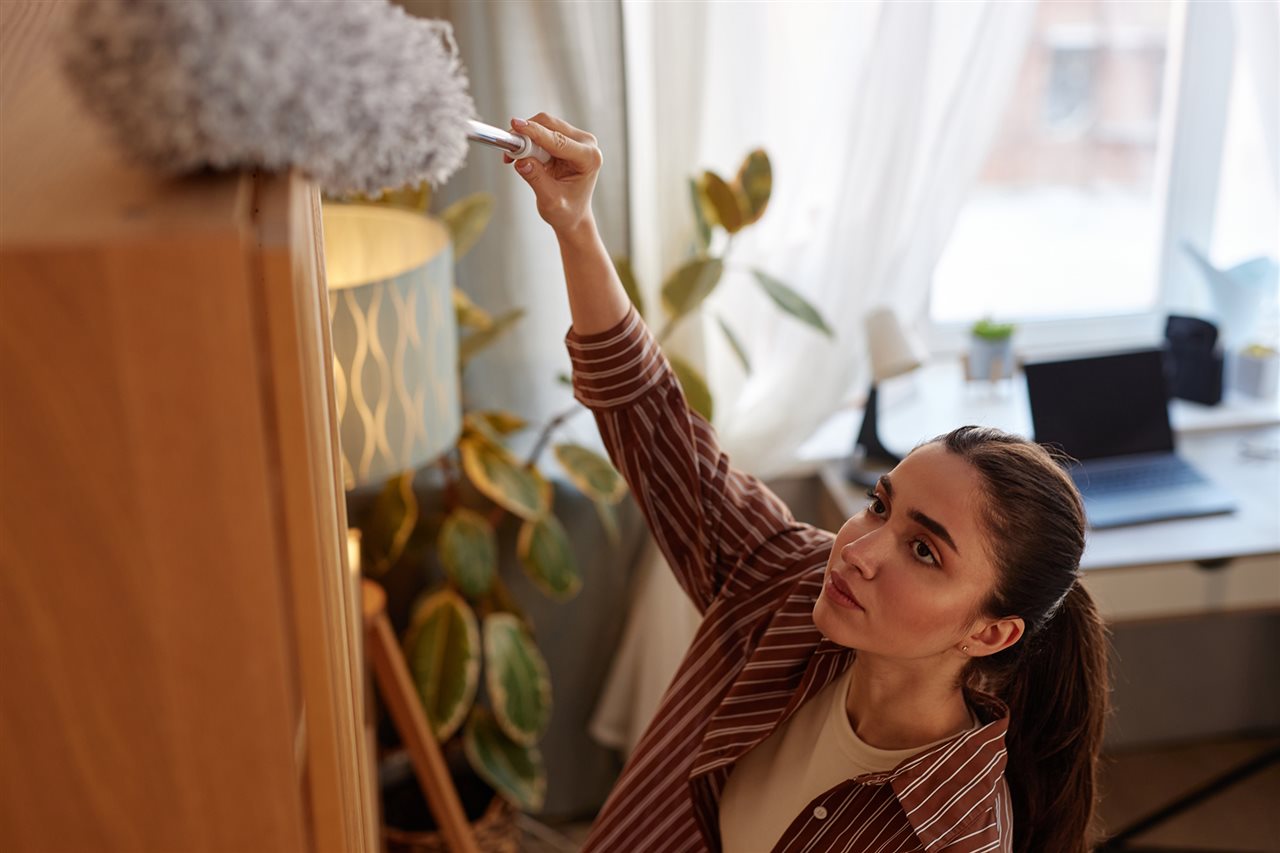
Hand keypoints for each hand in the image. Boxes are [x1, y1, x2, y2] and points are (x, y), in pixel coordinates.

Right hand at [504, 113, 602, 240]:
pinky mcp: (566, 138)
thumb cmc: (567, 212)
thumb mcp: (551, 201)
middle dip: (527, 135)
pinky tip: (523, 156)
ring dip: (526, 138)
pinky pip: (542, 130)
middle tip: (510, 152)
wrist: (573, 215)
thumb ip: (536, 180)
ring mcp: (576, 139)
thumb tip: (521, 161)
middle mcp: (586, 144)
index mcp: (589, 158)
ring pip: (544, 125)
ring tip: (516, 158)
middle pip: (550, 125)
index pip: (558, 140)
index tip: (516, 126)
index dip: (535, 132)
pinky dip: (528, 140)